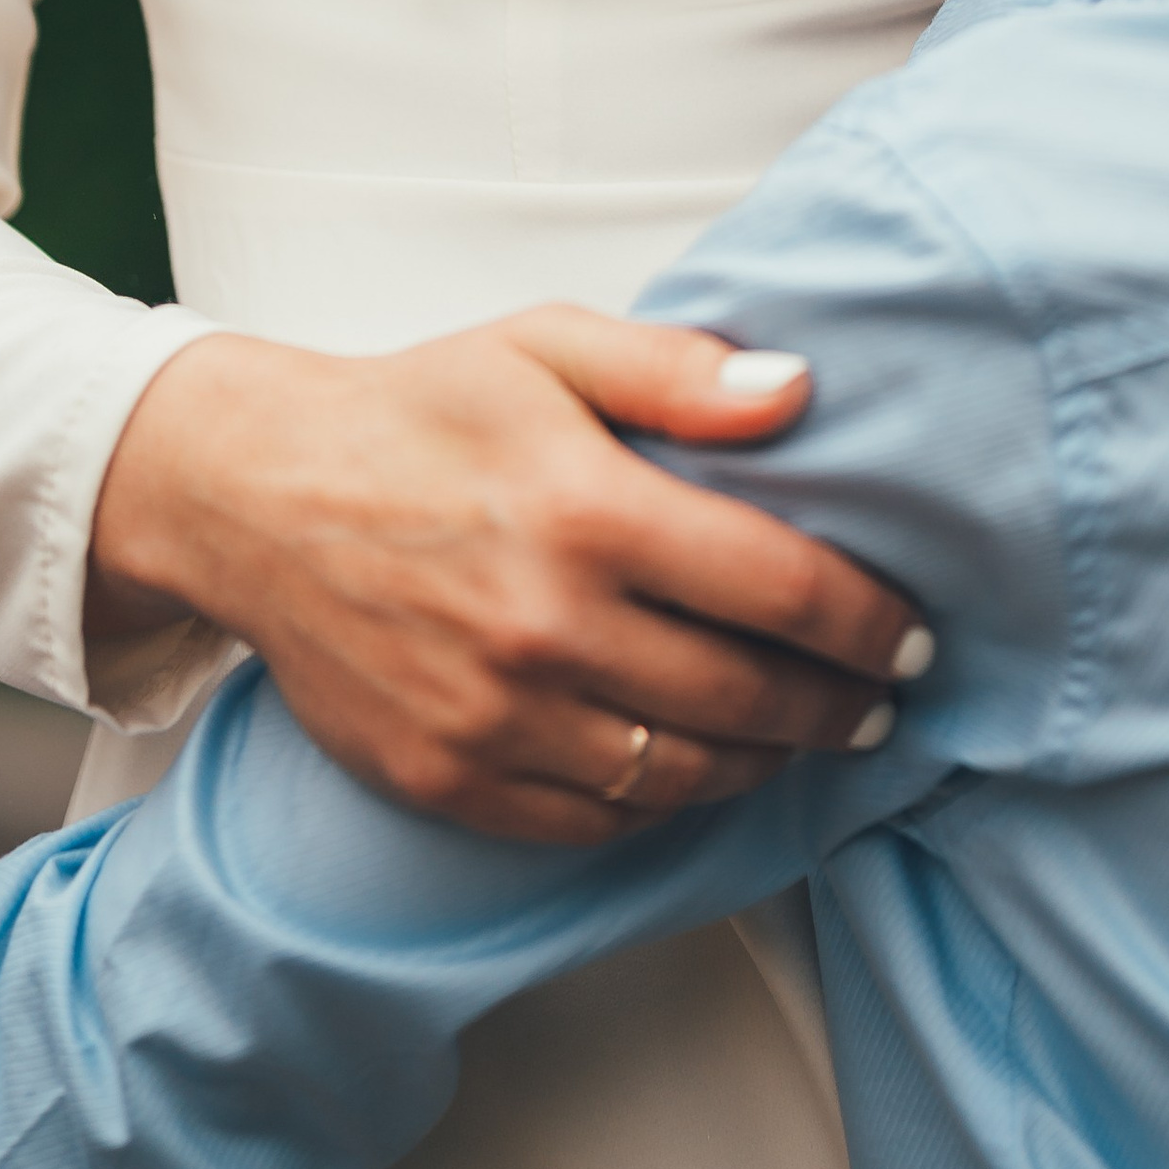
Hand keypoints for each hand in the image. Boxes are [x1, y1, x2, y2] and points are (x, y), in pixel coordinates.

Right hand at [87, 309, 926, 846]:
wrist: (254, 496)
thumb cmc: (420, 409)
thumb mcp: (547, 346)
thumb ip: (679, 370)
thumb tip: (799, 394)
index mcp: (586, 512)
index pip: (778, 588)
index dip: (868, 624)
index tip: (913, 638)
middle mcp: (546, 627)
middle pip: (746, 697)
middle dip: (839, 707)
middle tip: (884, 703)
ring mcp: (494, 719)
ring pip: (681, 774)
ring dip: (767, 763)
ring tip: (807, 736)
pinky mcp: (448, 779)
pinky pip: (595, 822)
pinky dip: (667, 804)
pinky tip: (700, 769)